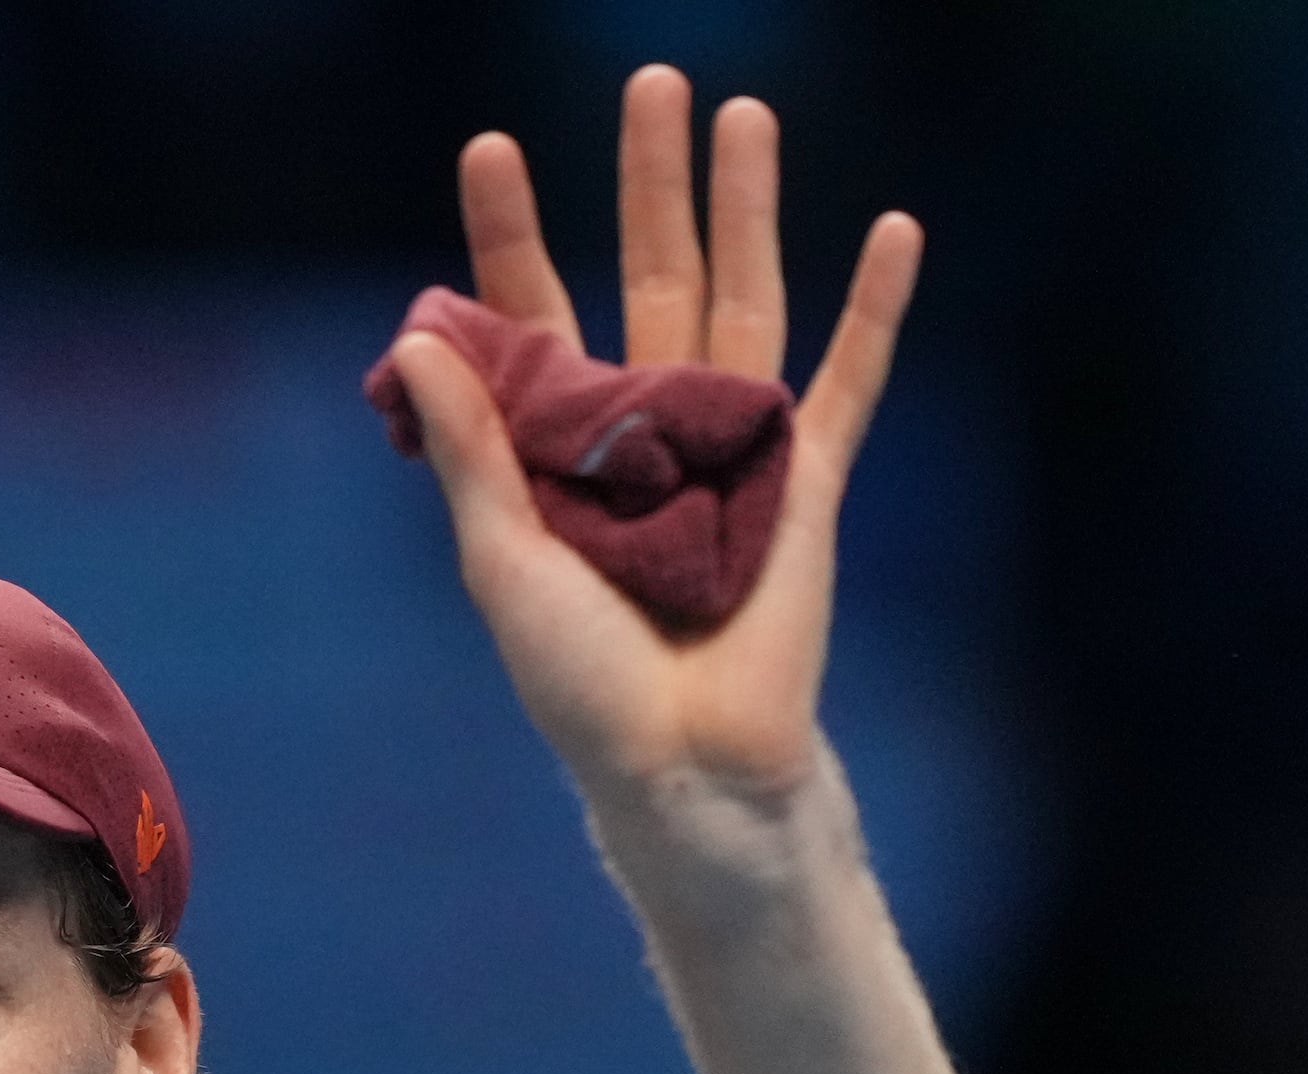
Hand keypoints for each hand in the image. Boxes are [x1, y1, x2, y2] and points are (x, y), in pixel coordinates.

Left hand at [389, 66, 918, 813]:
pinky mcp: (809, 477)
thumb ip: (469, 447)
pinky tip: (895, 230)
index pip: (533, 309)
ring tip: (747, 114)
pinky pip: (850, 379)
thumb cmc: (578, 679)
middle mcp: (645, 425)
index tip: (492, 146)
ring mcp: (731, 442)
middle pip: (651, 272)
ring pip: (745, 298)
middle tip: (655, 78)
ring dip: (749, 208)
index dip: (512, 230)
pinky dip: (877, 309)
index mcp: (559, 443)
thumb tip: (412, 333)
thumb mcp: (501, 557)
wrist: (682, 762)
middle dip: (649, 180)